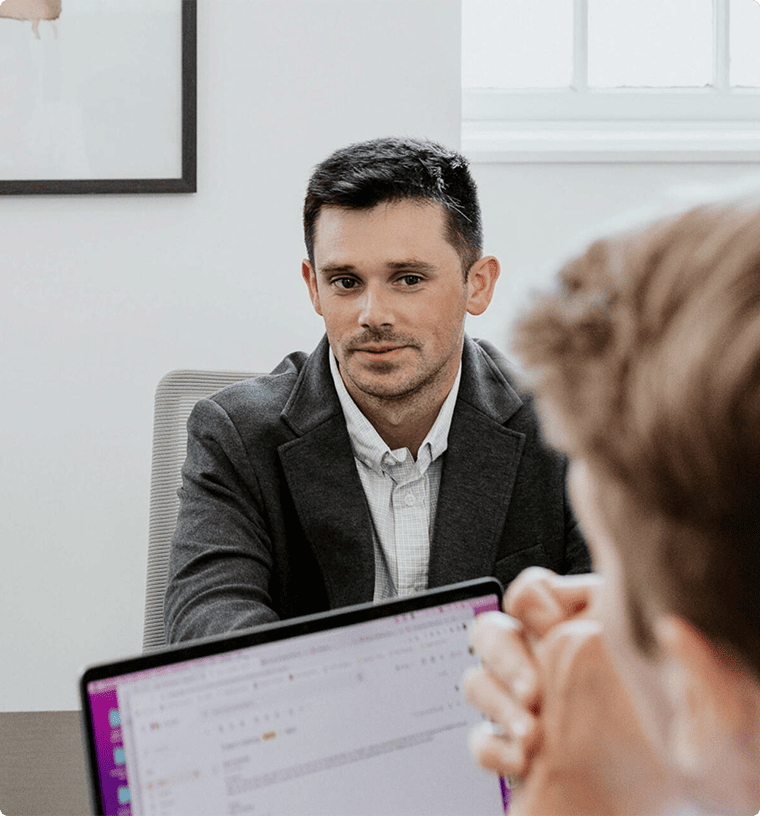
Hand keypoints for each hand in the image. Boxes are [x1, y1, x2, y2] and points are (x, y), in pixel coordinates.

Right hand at [466, 568, 673, 815]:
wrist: (677, 800)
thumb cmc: (680, 729)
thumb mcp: (665, 661)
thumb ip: (629, 622)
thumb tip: (603, 603)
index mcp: (576, 627)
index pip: (531, 592)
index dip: (533, 604)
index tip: (554, 627)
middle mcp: (544, 659)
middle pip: (492, 631)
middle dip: (505, 658)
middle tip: (532, 690)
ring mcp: (527, 704)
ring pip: (479, 683)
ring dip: (498, 706)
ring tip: (532, 734)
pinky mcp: (519, 748)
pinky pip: (481, 739)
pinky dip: (495, 749)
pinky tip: (524, 759)